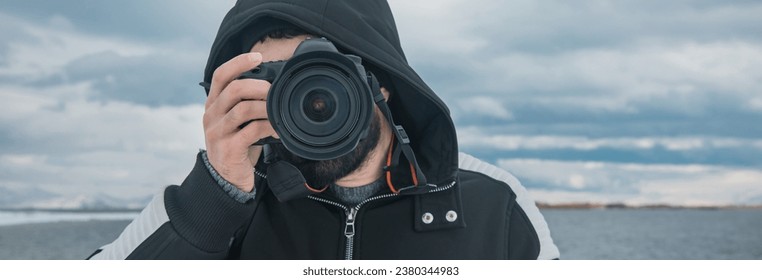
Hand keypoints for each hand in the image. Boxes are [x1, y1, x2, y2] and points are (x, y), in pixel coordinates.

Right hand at [203, 52, 276, 191]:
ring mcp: (218, 132)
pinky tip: (278, 130)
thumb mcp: (236, 121)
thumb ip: (245, 103)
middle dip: (259, 86)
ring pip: (243, 109)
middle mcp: (211, 115)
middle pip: (234, 89)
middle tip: (274, 91)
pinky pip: (251, 131)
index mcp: (213, 104)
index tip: (258, 56)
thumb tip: (273, 86)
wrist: (226, 178)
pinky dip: (268, 128)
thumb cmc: (237, 145)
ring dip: (266, 107)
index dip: (238, 62)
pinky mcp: (228, 148)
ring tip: (279, 111)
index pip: (220, 75)